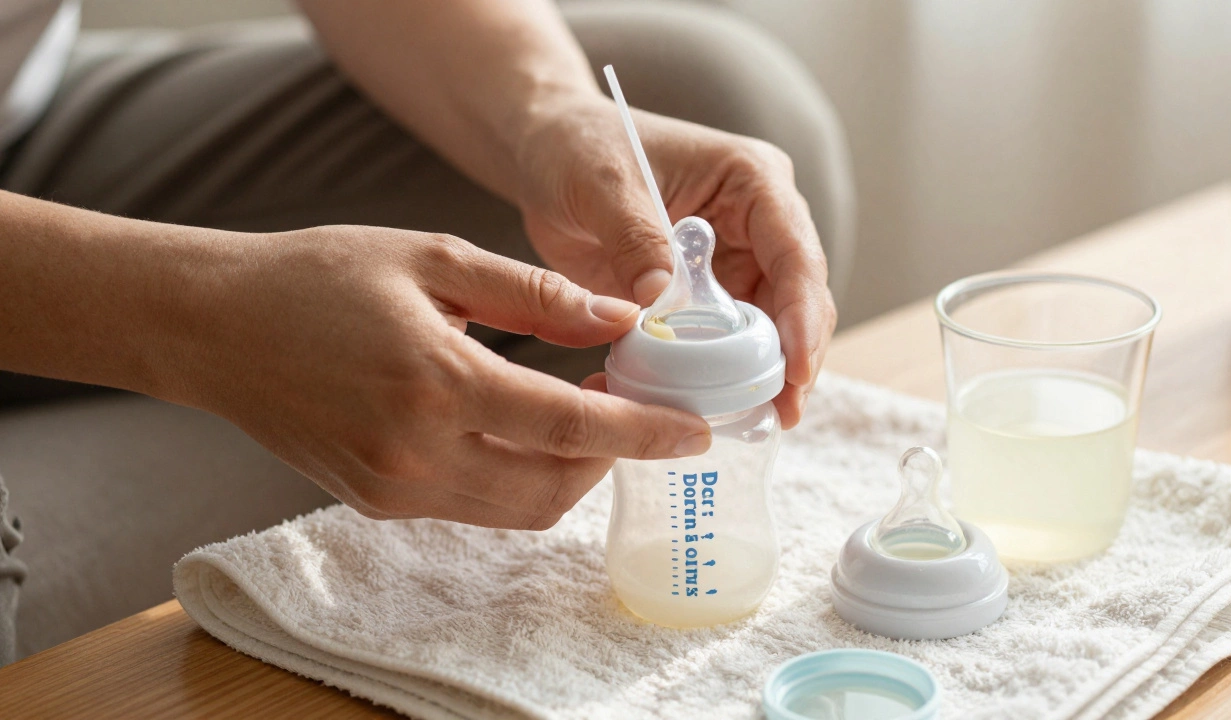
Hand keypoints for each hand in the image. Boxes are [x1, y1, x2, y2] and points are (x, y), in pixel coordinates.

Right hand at [162, 226, 710, 528]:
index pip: (570, 425)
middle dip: (613, 456)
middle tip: (638, 407)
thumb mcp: (434, 258)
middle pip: (556, 485)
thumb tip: (618, 321)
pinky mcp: (377, 502)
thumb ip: (536, 294)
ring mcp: (393, 488)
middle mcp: (417, 453)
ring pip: (519, 509)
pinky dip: (520, 477)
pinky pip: (475, 506)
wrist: (214, 326)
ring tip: (590, 414)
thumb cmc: (319, 276)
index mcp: (437, 382)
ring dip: (571, 472)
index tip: (696, 429)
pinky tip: (528, 428)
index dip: (642, 430)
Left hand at [514, 97, 836, 428]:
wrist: (547, 155)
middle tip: (781, 415)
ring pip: (764, 331)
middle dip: (793, 359)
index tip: (796, 370)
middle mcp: (757, 224)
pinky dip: (707, 377)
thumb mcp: (602, 184)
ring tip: (747, 424)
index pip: (796, 253)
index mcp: (752, 181)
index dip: (803, 315)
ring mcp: (732, 263)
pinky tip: (691, 408)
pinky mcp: (703, 296)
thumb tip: (661, 301)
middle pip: (796, 301)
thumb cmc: (578, 147)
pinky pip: (717, 345)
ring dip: (756, 376)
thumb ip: (635, 237)